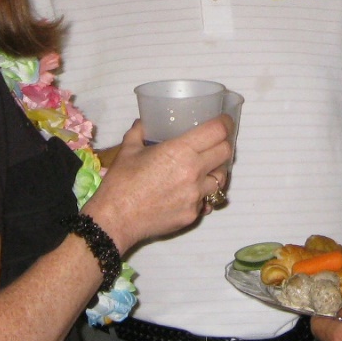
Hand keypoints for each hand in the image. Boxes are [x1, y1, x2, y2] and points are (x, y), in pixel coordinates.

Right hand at [83, 118, 230, 252]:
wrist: (115, 220)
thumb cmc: (120, 183)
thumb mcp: (128, 149)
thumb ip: (140, 131)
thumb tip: (144, 122)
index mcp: (180, 151)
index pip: (217, 132)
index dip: (225, 123)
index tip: (225, 120)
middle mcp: (193, 172)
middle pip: (226, 153)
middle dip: (224, 144)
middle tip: (216, 142)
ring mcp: (195, 196)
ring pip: (221, 179)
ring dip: (216, 170)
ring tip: (205, 168)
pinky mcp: (192, 215)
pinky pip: (206, 200)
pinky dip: (202, 194)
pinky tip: (190, 191)